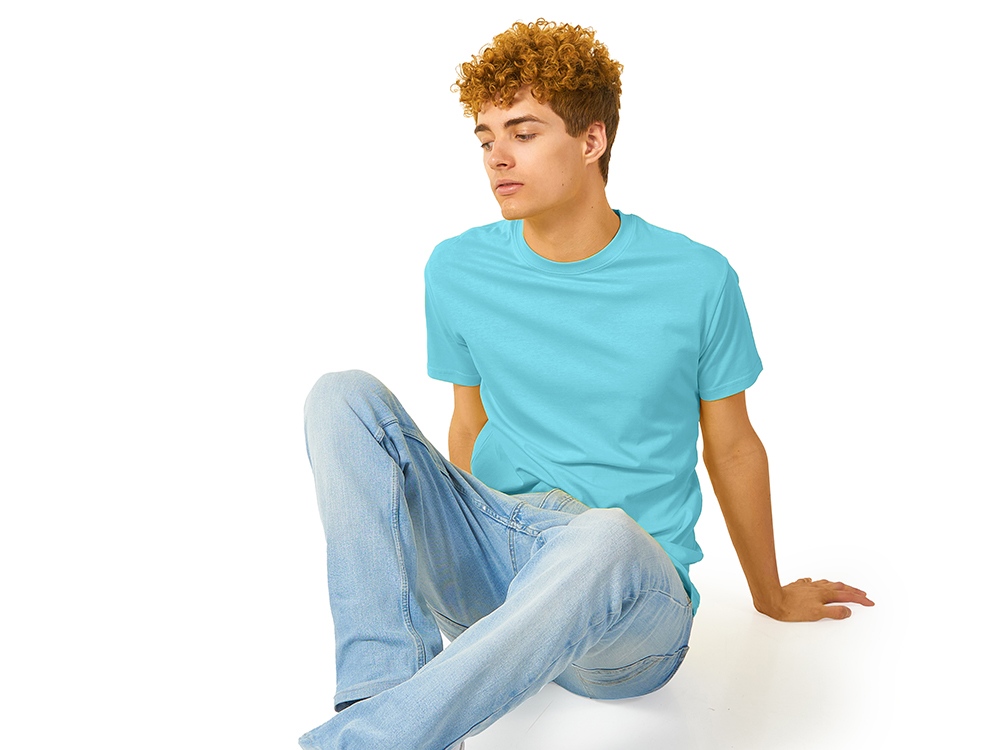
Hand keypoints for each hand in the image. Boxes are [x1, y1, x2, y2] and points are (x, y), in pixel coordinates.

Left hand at [756, 578, 874, 621]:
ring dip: (838, 586)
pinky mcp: (798, 587)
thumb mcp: (817, 614)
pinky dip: (818, 583)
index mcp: (824, 595)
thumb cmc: (792, 609)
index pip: (847, 596)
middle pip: (839, 587)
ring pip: (827, 584)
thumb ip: (834, 612)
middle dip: (853, 591)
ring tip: (844, 587)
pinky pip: (811, 583)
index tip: (869, 602)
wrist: (772, 600)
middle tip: (862, 594)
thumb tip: (847, 611)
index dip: (859, 599)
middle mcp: (818, 588)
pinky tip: (815, 583)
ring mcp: (808, 587)